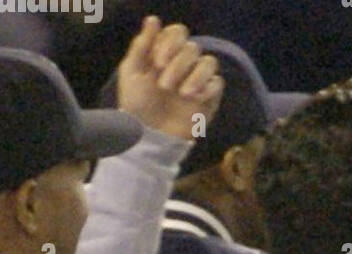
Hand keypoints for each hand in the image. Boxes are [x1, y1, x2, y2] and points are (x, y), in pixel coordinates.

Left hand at [116, 17, 223, 141]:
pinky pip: (218, 84)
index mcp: (165, 52)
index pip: (178, 33)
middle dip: (178, 65)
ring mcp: (198, 79)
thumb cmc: (137, 103)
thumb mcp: (132, 71)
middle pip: (193, 48)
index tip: (157, 63)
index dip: (170, 43)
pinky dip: (207, 89)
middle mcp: (184, 63)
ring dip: (195, 76)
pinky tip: (194, 99)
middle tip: (164, 86)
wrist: (150, 134)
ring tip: (182, 94)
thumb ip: (142, 45)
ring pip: (209, 62)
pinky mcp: (210, 97)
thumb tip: (153, 19)